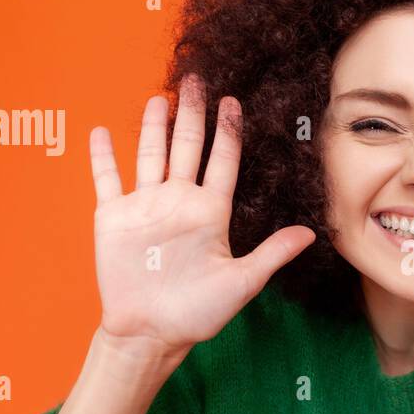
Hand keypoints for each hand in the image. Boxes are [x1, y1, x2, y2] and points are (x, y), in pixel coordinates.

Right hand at [88, 74, 315, 360]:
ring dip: (153, 126)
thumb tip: (312, 234)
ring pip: (151, 155)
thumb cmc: (197, 314)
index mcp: (210, 213)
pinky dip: (103, 156)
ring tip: (159, 97)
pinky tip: (101, 131)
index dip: (227, 131)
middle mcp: (179, 202)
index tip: (233, 102)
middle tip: (196, 79)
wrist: (150, 334)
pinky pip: (107, 180)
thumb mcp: (242, 282)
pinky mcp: (114, 218)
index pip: (222, 162)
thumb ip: (272, 253)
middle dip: (193, 114)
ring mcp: (146, 207)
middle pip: (188, 147)